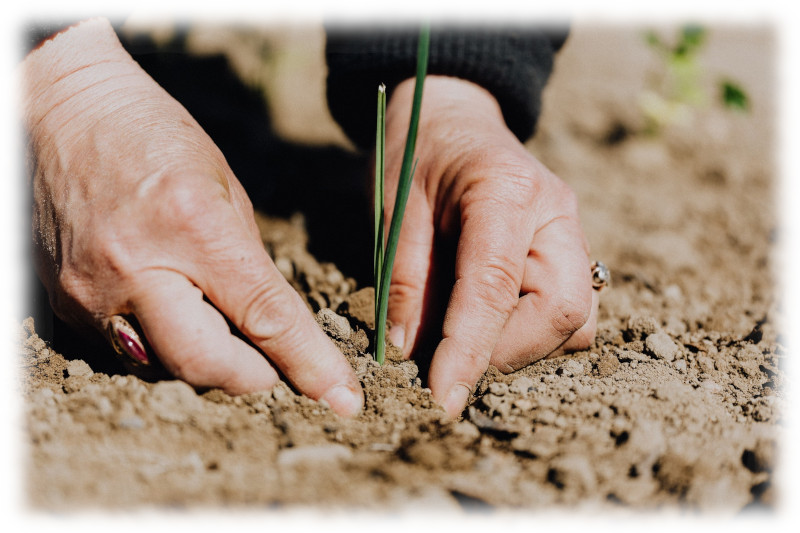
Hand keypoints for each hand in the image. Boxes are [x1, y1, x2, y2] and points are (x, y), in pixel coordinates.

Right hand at [22, 18, 362, 415]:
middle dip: (253, 377)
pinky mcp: (63, 303)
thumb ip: (249, 263)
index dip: (309, 364)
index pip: (264, 317)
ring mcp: (91, 291)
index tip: (342, 399)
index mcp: (192, 226)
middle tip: (273, 366)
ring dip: (206, 363)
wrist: (58, 114)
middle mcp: (136, 267)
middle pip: (206, 365)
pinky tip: (171, 311)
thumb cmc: (153, 137)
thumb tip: (273, 325)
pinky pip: (124, 352)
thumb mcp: (224, 188)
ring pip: (164, 368)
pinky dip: (161, 346)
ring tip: (219, 328)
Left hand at [383, 76, 597, 417]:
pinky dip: (532, 334)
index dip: (469, 350)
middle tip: (449, 360)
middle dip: (505, 353)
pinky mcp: (571, 253)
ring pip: (576, 321)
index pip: (495, 286)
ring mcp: (572, 234)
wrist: (453, 119)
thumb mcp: (395, 209)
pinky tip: (489, 321)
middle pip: (562, 311)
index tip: (442, 398)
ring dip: (522, 347)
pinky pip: (570, 313)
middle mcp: (556, 213)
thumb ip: (404, 279)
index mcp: (507, 190)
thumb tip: (408, 352)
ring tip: (466, 337)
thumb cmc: (417, 155)